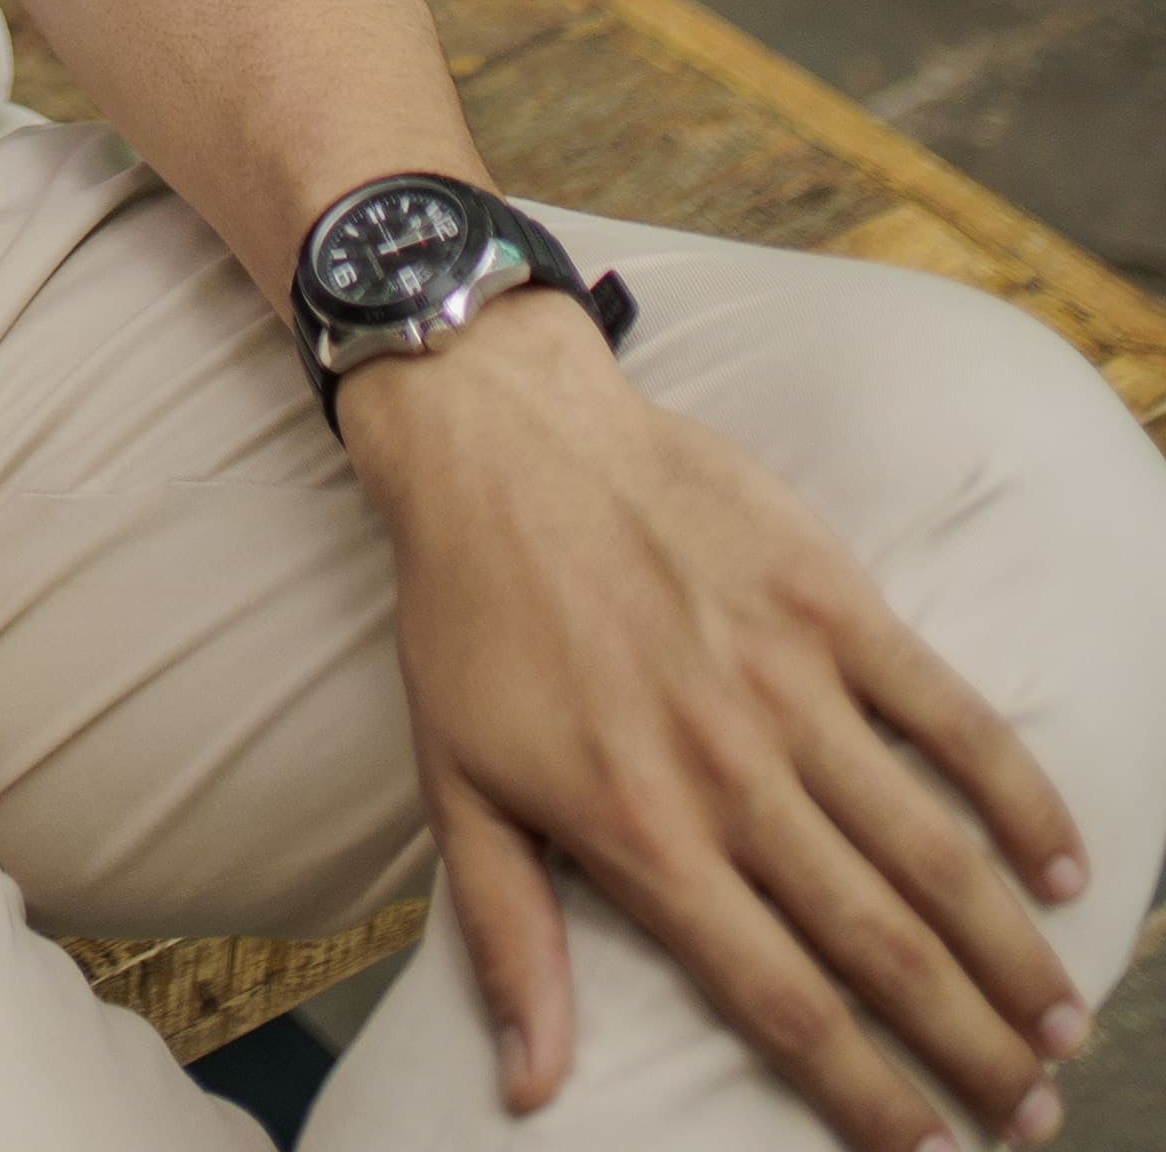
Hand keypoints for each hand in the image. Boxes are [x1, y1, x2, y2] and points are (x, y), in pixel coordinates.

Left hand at [346, 293, 1091, 1148]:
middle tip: (1031, 1118)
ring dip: (1009, 952)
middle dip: (967, 1048)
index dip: (865, 1095)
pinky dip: (1016, 795)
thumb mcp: (456, 784)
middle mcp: (727, 773)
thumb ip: (507, 942)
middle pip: (878, 946)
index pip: (780, 1002)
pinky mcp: (827, 600)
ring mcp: (787, 683)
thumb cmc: (469, 617)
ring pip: (929, 850)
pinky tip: (1064, 866)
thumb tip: (528, 1088)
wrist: (495, 437)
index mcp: (640, 832)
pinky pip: (947, 713)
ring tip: (1060, 1027)